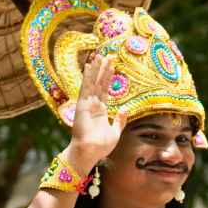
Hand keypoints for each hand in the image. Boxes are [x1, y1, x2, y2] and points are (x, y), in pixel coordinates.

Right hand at [63, 55, 127, 172]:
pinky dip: (88, 76)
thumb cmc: (100, 146)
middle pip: (99, 83)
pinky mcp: (82, 104)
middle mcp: (93, 105)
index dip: (109, 77)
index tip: (112, 66)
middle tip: (108, 55)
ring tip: (100, 55)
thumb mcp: (115, 132)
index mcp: (101, 110)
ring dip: (97, 69)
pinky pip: (86, 87)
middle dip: (104, 69)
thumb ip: (119, 120)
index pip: (105, 90)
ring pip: (93, 82)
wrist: (89, 152)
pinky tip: (89, 66)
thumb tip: (125, 110)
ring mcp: (87, 104)